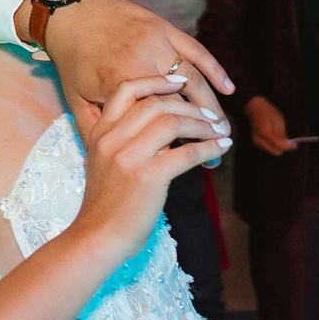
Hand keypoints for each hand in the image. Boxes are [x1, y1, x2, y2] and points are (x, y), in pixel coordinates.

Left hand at [40, 0, 231, 161]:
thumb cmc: (72, 60)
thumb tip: (101, 164)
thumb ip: (93, 129)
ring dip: (211, 102)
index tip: (192, 156)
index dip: (179, 138)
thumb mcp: (76, 99)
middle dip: (203, 123)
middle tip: (217, 142)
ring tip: (222, 125)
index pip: (157, 117)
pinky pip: (195, 49)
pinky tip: (228, 88)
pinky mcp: (163, 27)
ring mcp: (155, 40)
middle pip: (181, 98)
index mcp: (120, 81)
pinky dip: (214, 68)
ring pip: (193, 75)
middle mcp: (142, 59)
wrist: (70, 14)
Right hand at [74, 75, 221, 249]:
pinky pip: (187, 153)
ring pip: (173, 123)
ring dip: (202, 124)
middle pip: (156, 103)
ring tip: (218, 130)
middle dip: (189, 106)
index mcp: (100, 133)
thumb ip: (127, 141)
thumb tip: (167, 128)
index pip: (126, 90)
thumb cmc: (106, 205)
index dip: (156, 81)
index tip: (180, 82)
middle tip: (210, 115)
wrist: (97, 237)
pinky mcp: (148, 177)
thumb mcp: (106, 163)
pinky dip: (210, 148)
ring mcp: (129, 158)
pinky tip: (221, 148)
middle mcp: (112, 139)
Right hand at [245, 95, 298, 156]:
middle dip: (284, 147)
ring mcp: (256, 143)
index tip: (295, 145)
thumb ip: (282, 135)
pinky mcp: (257, 144)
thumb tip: (288, 145)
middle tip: (289, 141)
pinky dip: (275, 145)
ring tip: (280, 136)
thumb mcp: (279, 121)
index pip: (278, 145)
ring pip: (273, 151)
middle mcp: (258, 140)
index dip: (288, 146)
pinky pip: (270, 149)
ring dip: (279, 147)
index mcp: (264, 132)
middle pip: (276, 152)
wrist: (256, 110)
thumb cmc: (268, 113)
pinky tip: (275, 138)